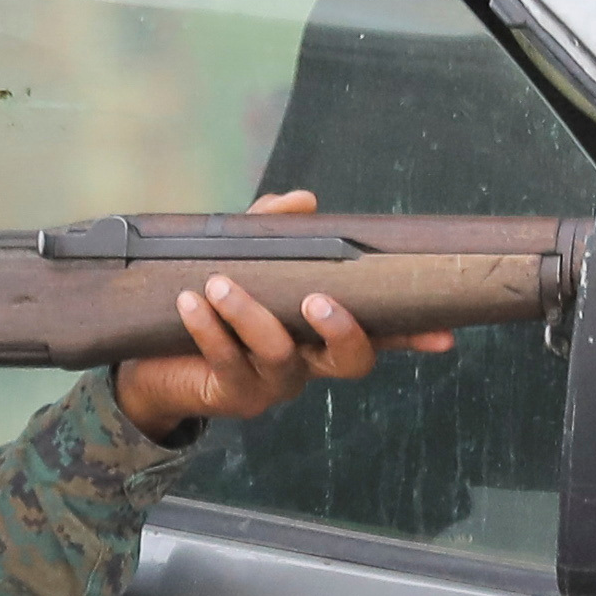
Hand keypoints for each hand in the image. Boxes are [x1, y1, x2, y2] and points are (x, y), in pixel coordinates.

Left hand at [111, 192, 456, 433]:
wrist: (151, 360)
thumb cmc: (208, 306)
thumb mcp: (240, 259)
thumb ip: (270, 230)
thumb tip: (304, 200)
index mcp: (318, 332)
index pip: (377, 334)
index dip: (412, 336)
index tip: (443, 334)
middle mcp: (306, 363)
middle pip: (350, 362)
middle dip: (341, 330)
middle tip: (316, 300)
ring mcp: (273, 384)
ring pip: (278, 353)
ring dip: (250, 314)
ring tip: (219, 283)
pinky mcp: (234, 395)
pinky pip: (229, 362)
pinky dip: (210, 329)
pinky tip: (191, 303)